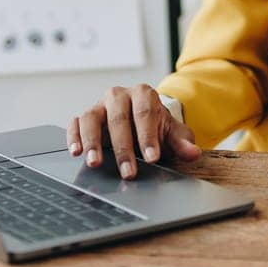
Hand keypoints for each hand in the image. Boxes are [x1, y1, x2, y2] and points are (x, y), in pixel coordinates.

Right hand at [68, 84, 201, 178]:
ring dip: (92, 141)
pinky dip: (74, 136)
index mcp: (143, 94)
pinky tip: (76, 153)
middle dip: (123, 148)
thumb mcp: (173, 133)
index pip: (145, 113)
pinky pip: (75, 123)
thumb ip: (182, 142)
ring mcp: (100, 105)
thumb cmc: (157, 127)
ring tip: (94, 163)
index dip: (148, 136)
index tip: (152, 158)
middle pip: (118, 118)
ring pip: (92, 118)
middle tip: (129, 172)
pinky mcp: (86, 117)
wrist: (143, 123)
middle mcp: (119, 96)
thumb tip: (193, 153)